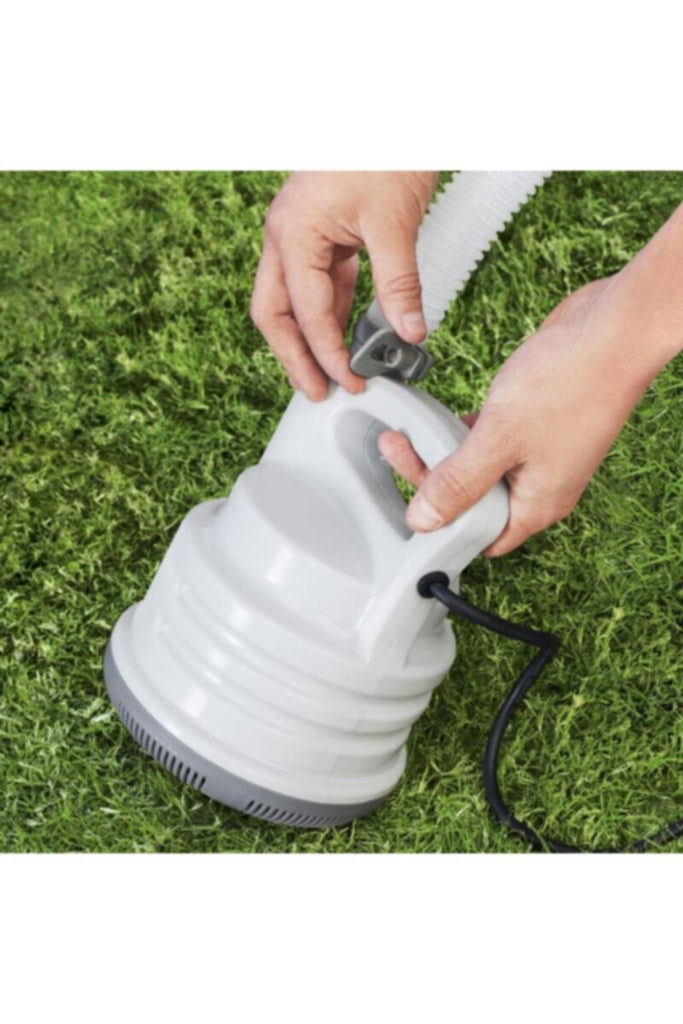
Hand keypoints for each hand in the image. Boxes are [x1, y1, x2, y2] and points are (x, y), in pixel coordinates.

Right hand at [250, 171, 438, 400]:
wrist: (390, 108)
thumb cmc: (383, 149)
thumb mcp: (394, 223)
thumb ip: (398, 285)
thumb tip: (409, 335)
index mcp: (293, 234)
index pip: (304, 311)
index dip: (326, 352)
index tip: (349, 381)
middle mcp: (286, 237)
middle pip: (274, 314)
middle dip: (294, 356)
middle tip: (317, 392)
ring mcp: (300, 236)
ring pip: (291, 302)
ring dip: (310, 340)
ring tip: (333, 375)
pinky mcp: (321, 234)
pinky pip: (318, 285)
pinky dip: (330, 315)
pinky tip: (348, 338)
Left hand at [380, 227, 682, 555]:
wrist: (614, 329)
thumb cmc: (571, 383)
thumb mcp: (499, 439)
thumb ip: (459, 482)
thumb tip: (424, 520)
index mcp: (538, 504)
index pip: (483, 538)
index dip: (444, 529)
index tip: (408, 506)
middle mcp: (541, 485)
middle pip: (474, 501)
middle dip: (432, 480)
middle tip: (397, 449)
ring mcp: (539, 454)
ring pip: (480, 467)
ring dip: (444, 452)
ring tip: (407, 430)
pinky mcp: (535, 423)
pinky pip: (491, 440)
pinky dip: (464, 432)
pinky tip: (441, 415)